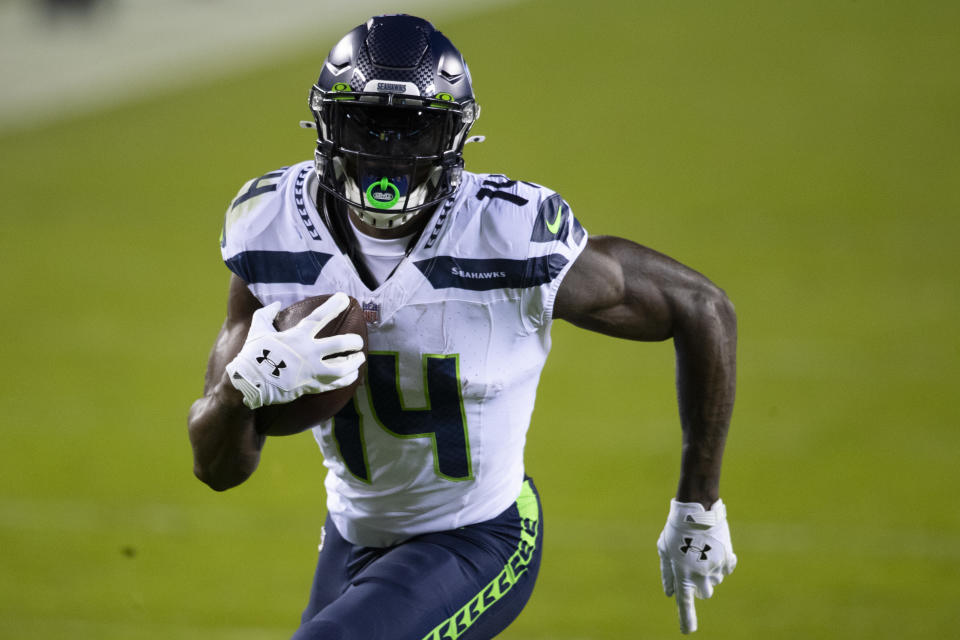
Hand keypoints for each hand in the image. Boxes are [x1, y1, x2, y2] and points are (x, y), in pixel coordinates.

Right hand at [225, 293, 365, 409]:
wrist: (248, 383)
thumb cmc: (252, 355)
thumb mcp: (257, 330)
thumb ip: (266, 314)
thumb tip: (276, 304)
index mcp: (297, 336)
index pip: (320, 317)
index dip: (334, 306)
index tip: (345, 298)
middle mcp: (308, 352)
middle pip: (340, 344)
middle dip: (354, 342)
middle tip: (358, 341)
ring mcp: (311, 371)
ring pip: (343, 367)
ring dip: (355, 362)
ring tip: (360, 358)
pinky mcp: (311, 386)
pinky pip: (335, 383)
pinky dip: (347, 378)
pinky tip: (353, 375)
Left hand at [657, 498, 736, 633]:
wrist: (698, 511)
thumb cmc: (676, 530)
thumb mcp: (664, 549)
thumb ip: (667, 573)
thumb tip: (669, 593)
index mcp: (682, 575)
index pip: (685, 604)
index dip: (686, 619)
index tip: (687, 632)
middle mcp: (700, 576)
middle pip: (704, 593)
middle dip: (700, 585)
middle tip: (693, 565)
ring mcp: (715, 568)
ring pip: (715, 581)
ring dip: (709, 572)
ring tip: (700, 551)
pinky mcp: (727, 559)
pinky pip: (725, 569)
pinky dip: (720, 563)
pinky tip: (713, 548)